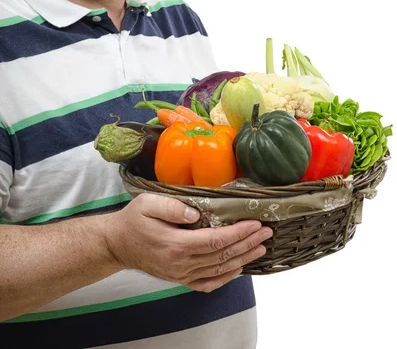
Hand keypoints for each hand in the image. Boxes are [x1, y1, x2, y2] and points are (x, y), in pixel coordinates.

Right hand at [104, 193, 272, 291]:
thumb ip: (171, 206)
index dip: (238, 233)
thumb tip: (195, 212)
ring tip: (260, 247)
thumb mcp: (147, 204)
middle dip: (247, 243)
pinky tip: (238, 268)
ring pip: (220, 269)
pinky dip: (226, 277)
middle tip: (266, 232)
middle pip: (222, 255)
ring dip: (243, 258)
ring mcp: (181, 274)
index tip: (255, 223)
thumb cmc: (133, 221)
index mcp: (176, 244)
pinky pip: (208, 283)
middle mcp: (182, 263)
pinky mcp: (180, 278)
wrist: (117, 244)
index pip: (216, 240)